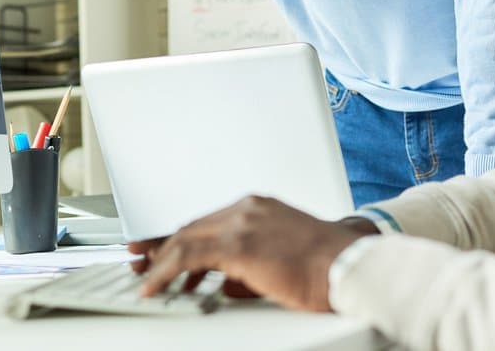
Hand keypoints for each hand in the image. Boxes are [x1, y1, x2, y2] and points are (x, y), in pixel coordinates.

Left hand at [126, 196, 372, 312]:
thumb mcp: (282, 258)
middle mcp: (247, 208)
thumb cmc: (328, 267)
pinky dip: (166, 272)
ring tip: (147, 281)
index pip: (208, 223)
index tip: (160, 251)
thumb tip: (224, 287)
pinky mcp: (239, 244)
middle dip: (164, 249)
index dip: (181, 239)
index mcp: (258, 207)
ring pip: (185, 240)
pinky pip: (188, 258)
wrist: (351, 266)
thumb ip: (249, 266)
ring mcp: (242, 222)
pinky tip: (156, 286)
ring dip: (161, 263)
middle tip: (143, 264)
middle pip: (192, 228)